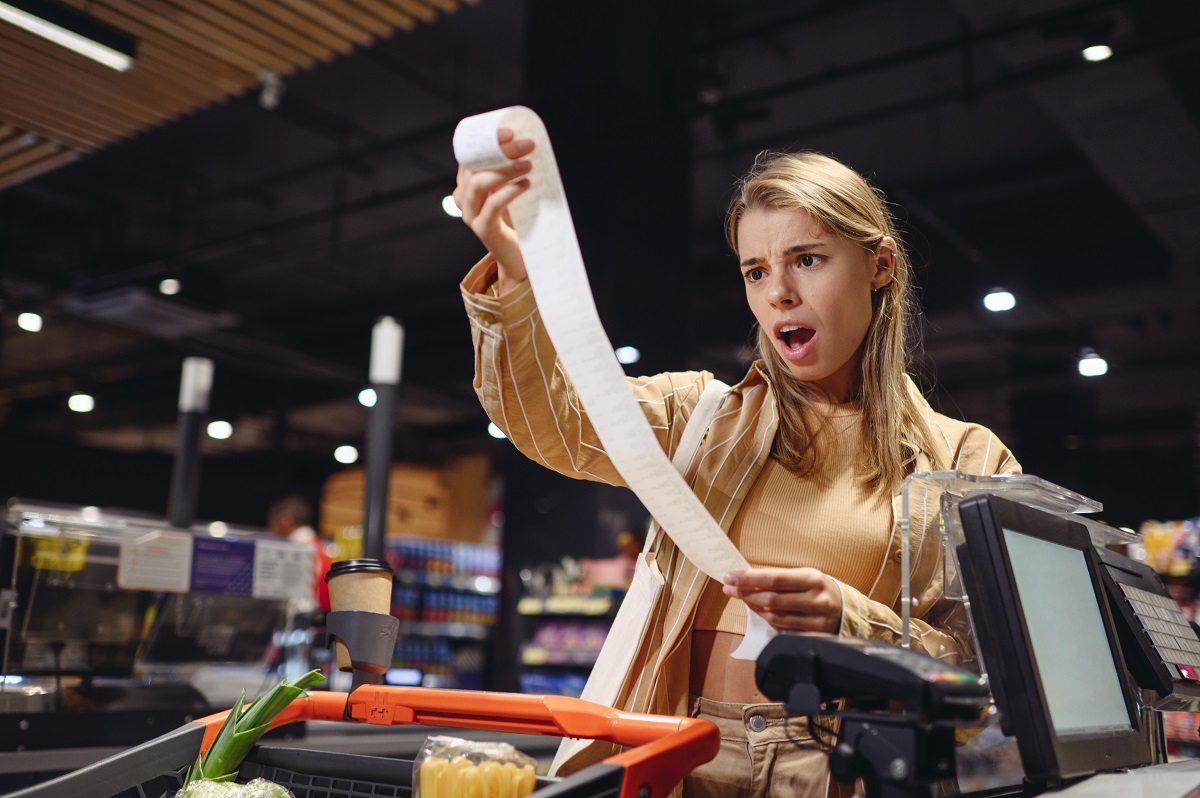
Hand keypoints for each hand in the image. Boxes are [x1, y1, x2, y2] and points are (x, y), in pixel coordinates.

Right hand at [453, 127, 533, 292]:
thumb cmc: (518, 219)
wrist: (521, 255)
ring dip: (505, 170)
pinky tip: (525, 184)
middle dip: (500, 153)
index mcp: (467, 184)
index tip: (508, 132)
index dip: (487, 142)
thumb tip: (527, 143)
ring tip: (528, 165)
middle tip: (527, 145)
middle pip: (475, 167)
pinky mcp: (482, 228)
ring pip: (479, 183)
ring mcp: (470, 214)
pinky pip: (492, 205)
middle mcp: (463, 198)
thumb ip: (511, 170)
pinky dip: (509, 192)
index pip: (471, 156)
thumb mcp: (512, 188)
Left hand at [723, 567, 842, 633]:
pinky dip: (769, 621)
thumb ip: (779, 578)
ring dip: (755, 608)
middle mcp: (815, 600)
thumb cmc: (820, 588)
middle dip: (746, 594)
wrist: (846, 608)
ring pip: (774, 617)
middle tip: (731, 589)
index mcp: (812, 579)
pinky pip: (782, 630)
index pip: (774, 579)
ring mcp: (816, 621)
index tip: (730, 577)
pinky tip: (764, 613)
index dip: (748, 578)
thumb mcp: (804, 575)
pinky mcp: (813, 636)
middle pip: (771, 600)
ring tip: (746, 599)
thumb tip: (748, 580)